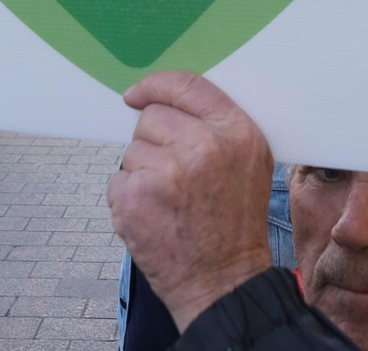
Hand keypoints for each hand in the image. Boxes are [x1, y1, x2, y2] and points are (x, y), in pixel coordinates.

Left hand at [107, 71, 274, 331]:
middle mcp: (202, 146)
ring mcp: (166, 172)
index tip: (136, 94)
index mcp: (235, 132)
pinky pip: (117, 180)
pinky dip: (129, 198)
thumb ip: (216, 126)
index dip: (155, 86)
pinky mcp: (135, 197)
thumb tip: (163, 98)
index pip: (186, 84)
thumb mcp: (249, 163)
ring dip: (142, 173)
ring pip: (132, 150)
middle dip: (154, 141)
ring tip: (170, 202)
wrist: (223, 283)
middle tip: (174, 177)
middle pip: (151, 117)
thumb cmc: (235, 223)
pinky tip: (154, 217)